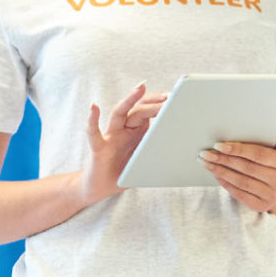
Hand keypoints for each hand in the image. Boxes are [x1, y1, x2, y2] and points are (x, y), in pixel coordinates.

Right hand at [77, 82, 166, 204]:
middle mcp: (122, 129)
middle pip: (137, 109)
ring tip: (140, 88)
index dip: (160, 104)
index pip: (147, 111)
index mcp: (136, 131)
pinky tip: (94, 107)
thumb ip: (158, 151)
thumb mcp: (146, 160)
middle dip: (152, 102)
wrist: (100, 187)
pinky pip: (94, 132)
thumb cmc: (124, 172)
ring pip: (119, 113)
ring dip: (129, 100)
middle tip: (167, 96)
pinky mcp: (99, 148)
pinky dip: (92, 119)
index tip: (175, 98)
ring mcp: (110, 136)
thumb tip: (183, 148)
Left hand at [199, 131, 275, 211]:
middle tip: (205, 153)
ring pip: (241, 181)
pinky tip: (215, 174)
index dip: (237, 149)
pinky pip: (239, 193)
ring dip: (220, 171)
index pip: (258, 154)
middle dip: (223, 160)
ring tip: (205, 162)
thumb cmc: (270, 162)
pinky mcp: (261, 206)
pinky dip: (225, 183)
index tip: (218, 145)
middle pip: (246, 168)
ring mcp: (272, 195)